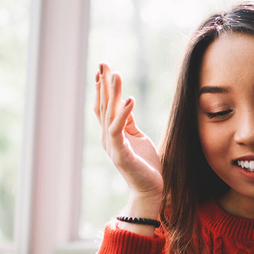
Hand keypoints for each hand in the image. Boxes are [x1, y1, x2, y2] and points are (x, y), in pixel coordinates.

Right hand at [94, 63, 163, 215]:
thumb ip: (129, 122)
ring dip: (113, 93)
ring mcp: (112, 146)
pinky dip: (124, 113)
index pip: (105, 106)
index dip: (103, 88)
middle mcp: (108, 138)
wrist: (150, 189)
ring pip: (110, 114)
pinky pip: (119, 129)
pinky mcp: (120, 154)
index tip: (103, 70)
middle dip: (103, 84)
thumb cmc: (146, 165)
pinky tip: (130, 99)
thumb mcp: (138, 137)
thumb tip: (126, 103)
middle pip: (104, 106)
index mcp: (112, 134)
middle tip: (103, 64)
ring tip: (117, 75)